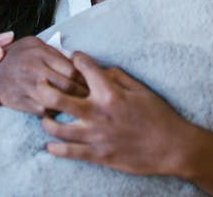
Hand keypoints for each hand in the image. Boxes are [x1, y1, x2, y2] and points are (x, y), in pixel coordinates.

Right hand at [0, 36, 87, 115]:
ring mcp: (26, 87)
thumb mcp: (32, 44)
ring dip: (71, 106)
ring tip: (81, 108)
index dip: (86, 79)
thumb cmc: (13, 55)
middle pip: (68, 86)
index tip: (94, 84)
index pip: (73, 69)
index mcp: (39, 52)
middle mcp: (34, 69)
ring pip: (58, 101)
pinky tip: (61, 112)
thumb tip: (77, 61)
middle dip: (84, 94)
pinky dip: (54, 112)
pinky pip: (44, 111)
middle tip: (93, 99)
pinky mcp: (19, 102)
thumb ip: (53, 52)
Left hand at [38, 51, 198, 175]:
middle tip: (39, 85)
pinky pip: (69, 152)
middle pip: (58, 98)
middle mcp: (98, 112)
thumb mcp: (141, 90)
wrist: (172, 147)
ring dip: (46, 121)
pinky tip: (50, 145)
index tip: (71, 57)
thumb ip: (118, 77)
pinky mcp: (98, 155)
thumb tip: (102, 69)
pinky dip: (56, 149)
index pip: (84, 68)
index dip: (75, 58)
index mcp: (110, 92)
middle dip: (44, 89)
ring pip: (58, 127)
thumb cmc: (159, 116)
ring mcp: (96, 135)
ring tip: (44, 117)